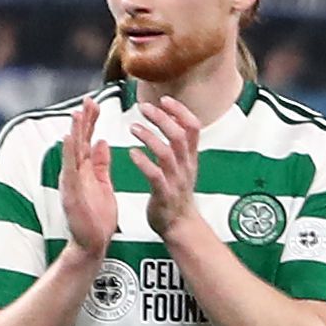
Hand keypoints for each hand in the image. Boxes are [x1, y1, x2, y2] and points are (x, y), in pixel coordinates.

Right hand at [57, 95, 121, 257]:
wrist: (92, 243)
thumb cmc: (97, 216)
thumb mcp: (103, 184)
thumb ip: (101, 163)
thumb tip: (102, 142)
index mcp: (85, 171)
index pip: (87, 141)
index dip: (91, 122)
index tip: (95, 102)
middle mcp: (75, 173)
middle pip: (78, 142)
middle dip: (83, 120)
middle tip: (87, 99)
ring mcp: (71, 182)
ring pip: (72, 152)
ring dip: (74, 132)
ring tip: (77, 112)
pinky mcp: (72, 193)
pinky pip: (70, 170)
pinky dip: (68, 153)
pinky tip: (69, 139)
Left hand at [130, 92, 205, 239]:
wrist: (180, 225)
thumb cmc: (177, 194)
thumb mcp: (185, 165)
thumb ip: (181, 144)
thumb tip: (174, 119)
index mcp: (190, 157)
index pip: (193, 127)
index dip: (180, 110)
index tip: (164, 99)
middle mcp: (185, 166)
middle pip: (179, 135)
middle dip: (162, 118)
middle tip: (144, 108)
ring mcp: (176, 180)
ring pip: (167, 152)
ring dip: (149, 137)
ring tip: (133, 127)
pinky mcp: (164, 193)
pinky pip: (154, 175)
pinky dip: (143, 161)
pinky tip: (132, 153)